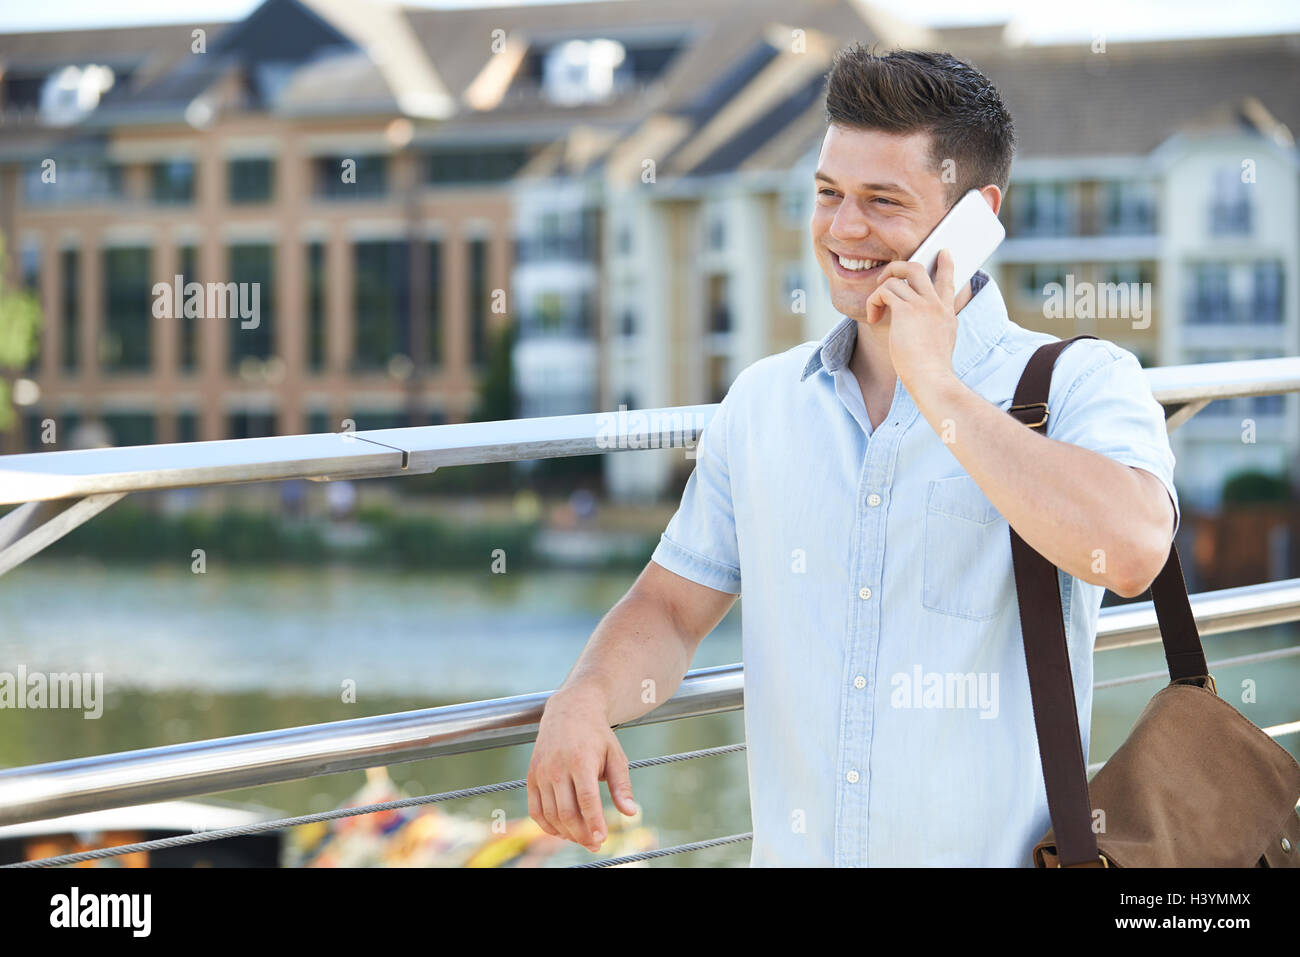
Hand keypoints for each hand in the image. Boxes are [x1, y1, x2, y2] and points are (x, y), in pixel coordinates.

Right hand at [527, 688, 638, 852]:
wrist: (569, 711)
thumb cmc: (597, 735)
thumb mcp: (615, 755)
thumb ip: (622, 785)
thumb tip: (631, 813)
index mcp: (581, 760)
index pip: (586, 800)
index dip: (594, 823)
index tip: (602, 839)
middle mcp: (557, 767)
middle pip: (567, 812)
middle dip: (582, 834)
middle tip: (596, 844)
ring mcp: (541, 773)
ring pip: (551, 815)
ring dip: (566, 833)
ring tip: (582, 839)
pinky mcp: (531, 776)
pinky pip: (535, 810)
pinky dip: (547, 826)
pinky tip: (562, 831)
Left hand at [865, 248, 958, 392]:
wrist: (932, 378)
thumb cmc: (933, 370)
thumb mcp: (944, 344)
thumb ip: (940, 328)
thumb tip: (932, 326)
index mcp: (946, 313)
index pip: (949, 281)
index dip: (946, 265)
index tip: (944, 252)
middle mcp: (936, 304)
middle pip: (917, 268)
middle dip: (897, 267)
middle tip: (885, 278)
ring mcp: (922, 305)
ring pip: (896, 278)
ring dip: (879, 291)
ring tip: (875, 309)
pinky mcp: (905, 310)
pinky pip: (883, 292)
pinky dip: (874, 302)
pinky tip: (873, 317)